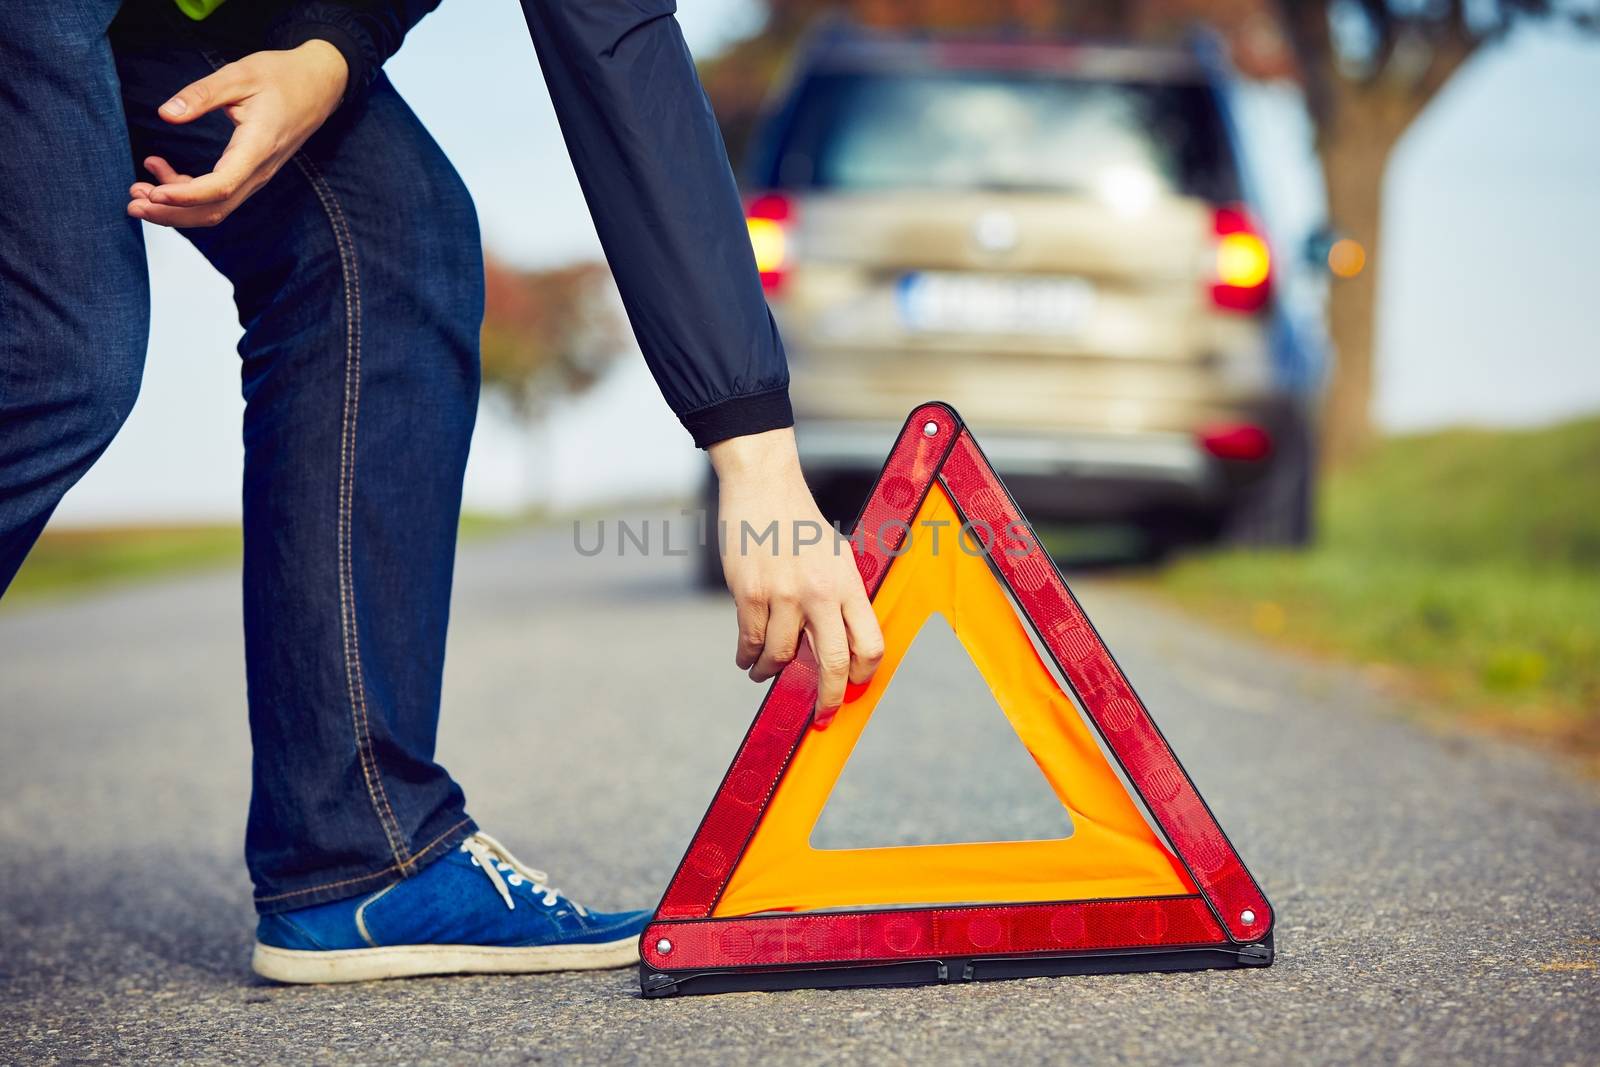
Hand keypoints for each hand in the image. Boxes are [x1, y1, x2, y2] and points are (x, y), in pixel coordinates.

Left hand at [127, 41, 347, 228]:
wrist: (318, 86)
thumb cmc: (282, 77)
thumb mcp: (239, 76)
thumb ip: (201, 95)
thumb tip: (166, 113)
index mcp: (257, 147)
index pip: (220, 186)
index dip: (184, 195)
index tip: (152, 193)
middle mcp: (258, 171)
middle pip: (214, 209)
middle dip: (171, 213)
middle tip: (132, 204)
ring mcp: (256, 176)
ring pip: (215, 208)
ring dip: (176, 208)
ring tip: (139, 193)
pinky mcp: (250, 173)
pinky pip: (219, 195)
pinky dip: (187, 192)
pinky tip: (161, 171)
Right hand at [710, 428, 884, 726]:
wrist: (764, 485)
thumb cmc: (800, 522)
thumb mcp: (835, 554)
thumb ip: (840, 595)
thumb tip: (840, 642)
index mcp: (848, 583)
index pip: (869, 643)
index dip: (863, 676)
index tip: (853, 689)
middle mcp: (820, 592)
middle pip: (832, 663)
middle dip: (827, 699)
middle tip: (820, 716)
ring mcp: (783, 594)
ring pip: (781, 657)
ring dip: (771, 674)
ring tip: (764, 675)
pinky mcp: (749, 592)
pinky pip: (750, 640)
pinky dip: (747, 657)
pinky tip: (746, 659)